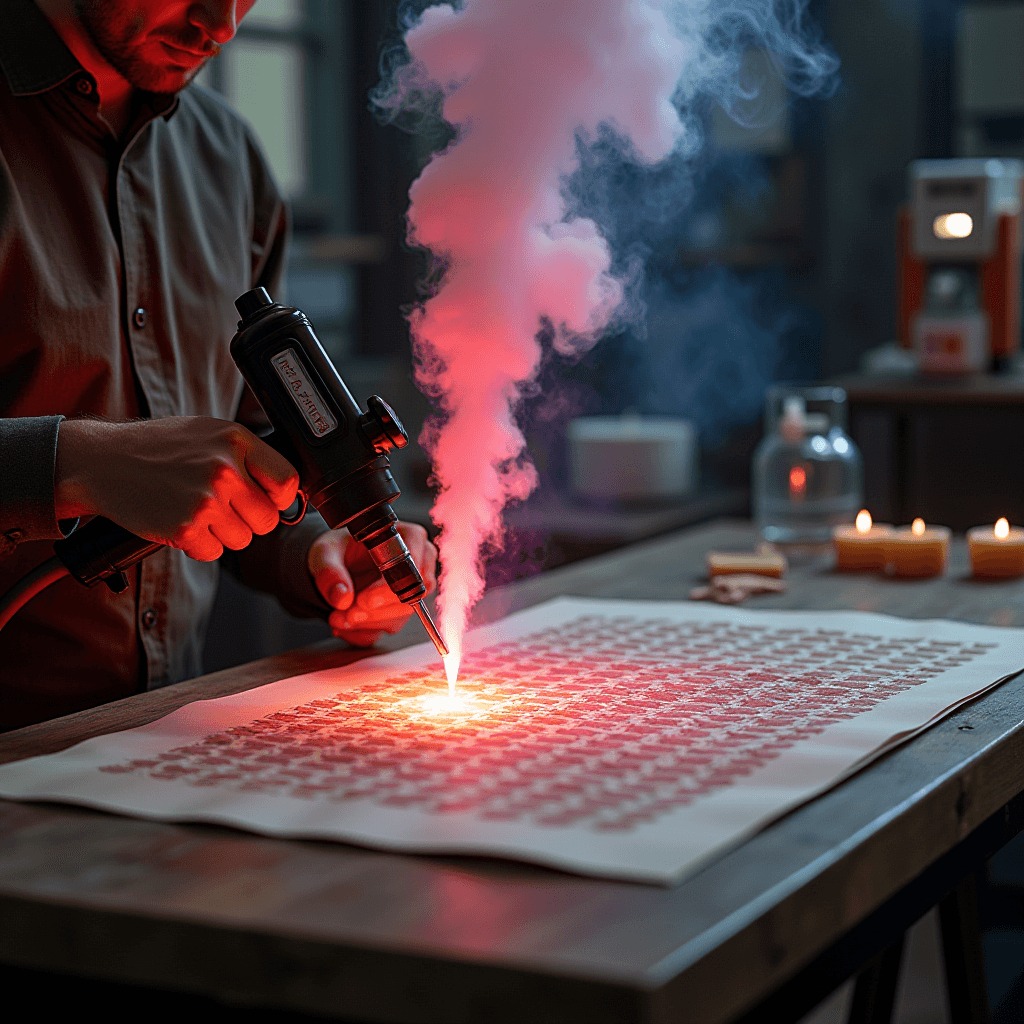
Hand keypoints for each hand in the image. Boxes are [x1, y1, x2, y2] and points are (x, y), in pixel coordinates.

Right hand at [55, 417, 298, 560]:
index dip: (281, 498)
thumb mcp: (211, 434)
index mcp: (236, 441)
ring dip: (223, 534)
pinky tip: (181, 521)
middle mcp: (223, 469)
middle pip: (267, 520)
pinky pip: (213, 553)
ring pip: (242, 540)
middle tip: (224, 508)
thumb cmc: (161, 448)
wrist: (104, 461)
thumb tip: (289, 492)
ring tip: (197, 510)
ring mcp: (204, 500)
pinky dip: (199, 545)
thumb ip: (250, 457)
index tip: (269, 500)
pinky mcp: (184, 528)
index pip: (288, 482)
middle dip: (249, 520)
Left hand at [307, 522, 437, 646]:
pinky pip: (386, 629)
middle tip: (347, 615)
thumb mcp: (326, 552)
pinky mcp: (400, 611)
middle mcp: (417, 564)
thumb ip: (330, 572)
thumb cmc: (338, 549)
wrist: (336, 564)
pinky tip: (343, 624)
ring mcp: (411, 591)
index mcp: (408, 537)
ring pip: (398, 617)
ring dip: (366, 623)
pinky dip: (363, 632)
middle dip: (375, 612)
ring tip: (338, 618)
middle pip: (409, 597)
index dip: (388, 588)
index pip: (411, 567)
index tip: (364, 601)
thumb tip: (342, 598)